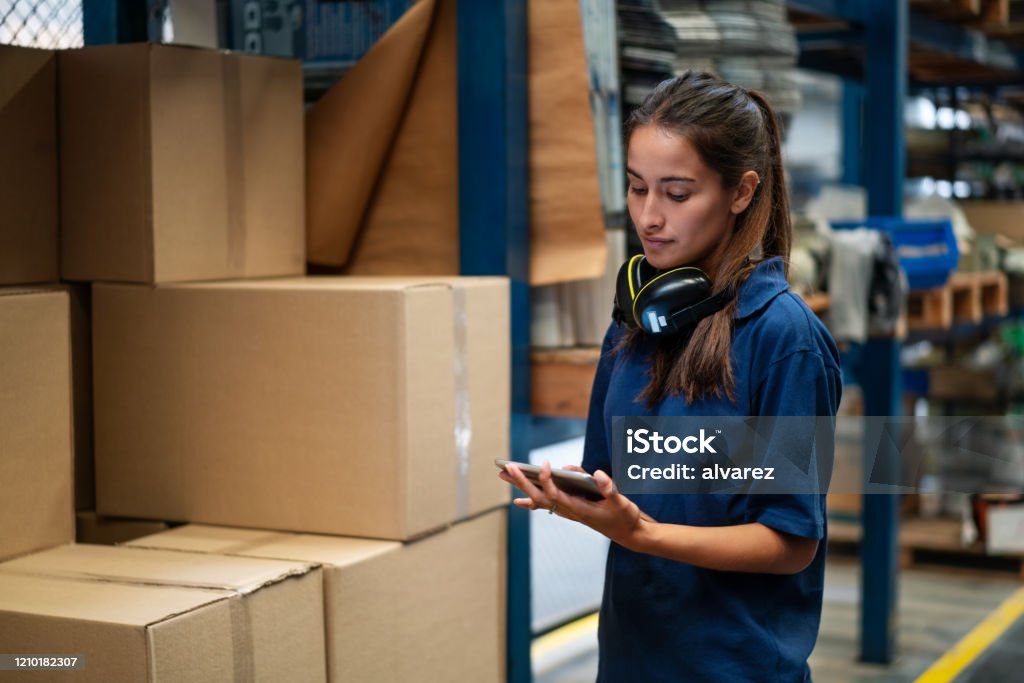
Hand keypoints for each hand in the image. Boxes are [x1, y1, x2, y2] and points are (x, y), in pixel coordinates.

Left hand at [498, 461, 647, 549]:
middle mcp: (570, 511)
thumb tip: (597, 473)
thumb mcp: (622, 502)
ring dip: (523, 486)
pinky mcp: (572, 510)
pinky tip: (520, 501)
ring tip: (505, 474)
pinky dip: (533, 502)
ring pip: (540, 499)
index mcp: (579, 510)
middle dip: (523, 481)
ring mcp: (569, 511)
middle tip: (506, 468)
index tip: (546, 463)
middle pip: (539, 497)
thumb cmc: (626, 518)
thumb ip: (609, 488)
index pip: (555, 494)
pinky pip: (547, 505)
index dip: (548, 479)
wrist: (631, 534)